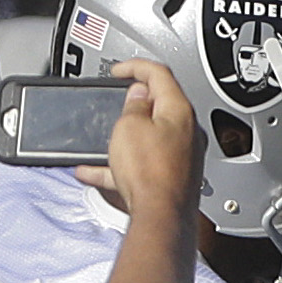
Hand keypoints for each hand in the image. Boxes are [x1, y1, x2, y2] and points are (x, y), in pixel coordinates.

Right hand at [79, 60, 202, 223]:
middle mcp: (186, 132)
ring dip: (124, 134)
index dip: (136, 66)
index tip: (119, 70)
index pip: (161, 74)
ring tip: (107, 137)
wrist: (160, 216)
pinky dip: (118, 164)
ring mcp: (181, 155)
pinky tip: (95, 171)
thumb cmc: (150, 173)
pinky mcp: (172, 176)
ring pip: (148, 135)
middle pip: (159, 105)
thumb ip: (133, 105)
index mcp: (179, 111)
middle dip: (134, 101)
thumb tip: (139, 94)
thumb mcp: (128, 126)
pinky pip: (141, 163)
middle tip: (116, 102)